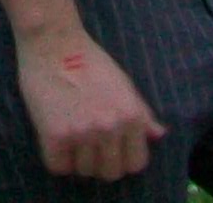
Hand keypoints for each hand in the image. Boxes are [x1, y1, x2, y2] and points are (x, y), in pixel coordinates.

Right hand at [16, 25, 164, 178]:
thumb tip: (160, 135)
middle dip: (100, 161)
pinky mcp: (54, 134)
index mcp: (131, 116)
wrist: (52, 39)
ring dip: (77, 158)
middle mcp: (109, 127)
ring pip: (84, 171)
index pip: (136, 164)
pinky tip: (55, 138)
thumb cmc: (90, 60)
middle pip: (110, 173)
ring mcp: (82, 132)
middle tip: (88, 141)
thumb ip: (142, 113)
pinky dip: (57, 157)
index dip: (123, 157)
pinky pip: (59, 166)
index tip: (111, 146)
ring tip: (70, 133)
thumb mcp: (123, 83)